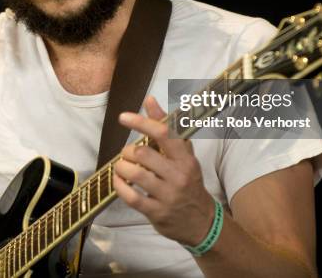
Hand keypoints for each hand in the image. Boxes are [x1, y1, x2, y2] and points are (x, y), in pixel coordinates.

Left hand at [113, 96, 215, 246]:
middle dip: (127, 151)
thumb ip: (167, 127)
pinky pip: (131, 197)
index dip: (141, 122)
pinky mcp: (157, 212)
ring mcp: (168, 195)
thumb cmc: (188, 181)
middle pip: (143, 154)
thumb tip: (150, 100)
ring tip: (121, 167)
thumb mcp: (183, 154)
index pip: (164, 133)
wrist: (201, 221)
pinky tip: (119, 181)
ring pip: (135, 174)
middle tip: (126, 154)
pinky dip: (119, 186)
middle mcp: (178, 175)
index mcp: (185, 158)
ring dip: (121, 167)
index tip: (123, 117)